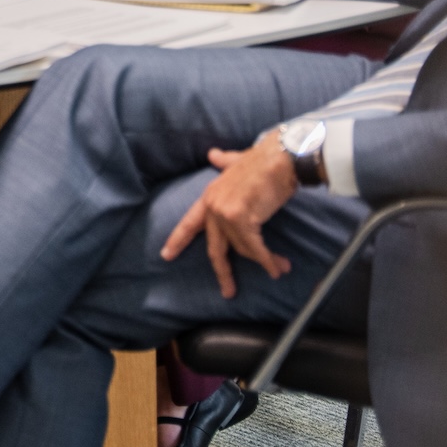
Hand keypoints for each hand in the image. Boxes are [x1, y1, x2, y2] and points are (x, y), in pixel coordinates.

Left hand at [160, 133, 297, 298]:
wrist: (280, 157)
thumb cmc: (263, 161)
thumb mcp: (237, 163)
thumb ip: (224, 162)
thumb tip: (213, 154)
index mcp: (210, 195)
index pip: (190, 222)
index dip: (178, 239)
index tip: (166, 255)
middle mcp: (213, 205)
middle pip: (215, 248)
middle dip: (222, 272)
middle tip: (228, 292)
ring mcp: (224, 212)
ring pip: (243, 249)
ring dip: (264, 261)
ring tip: (280, 267)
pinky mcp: (241, 218)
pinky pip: (255, 249)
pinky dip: (267, 261)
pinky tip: (277, 268)